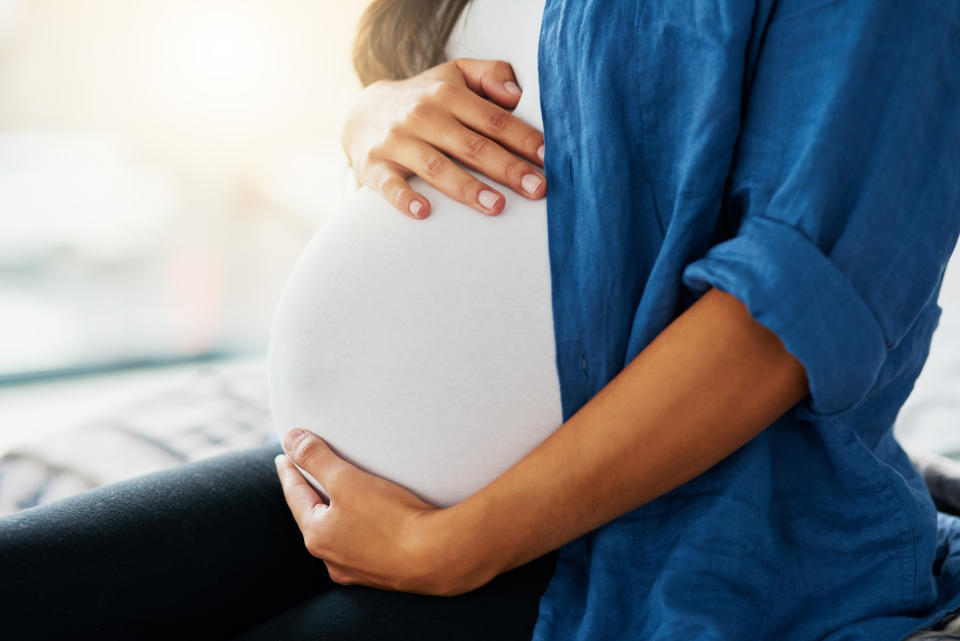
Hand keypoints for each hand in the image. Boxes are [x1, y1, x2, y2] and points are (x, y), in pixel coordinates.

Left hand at [275, 428, 490, 595]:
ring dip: (336, 515)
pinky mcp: (384, 574)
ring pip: (339, 534)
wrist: (437, 557)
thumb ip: (315, 457)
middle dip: (311, 494)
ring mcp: (357, 570)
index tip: (283, 457)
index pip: (295, 494)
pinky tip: (371, 526)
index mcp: (316, 534)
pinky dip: (360, 530)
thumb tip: (289, 438)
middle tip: (307, 475)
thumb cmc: (390, 517)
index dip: (289, 471)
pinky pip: (363, 546)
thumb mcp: (346, 480)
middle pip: (314, 516)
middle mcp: (331, 558)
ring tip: (340, 499)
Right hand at [341, 58, 546, 218]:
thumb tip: (517, 94)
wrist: (362, 113)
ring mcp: (398, 141)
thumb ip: (490, 75)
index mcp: (448, 94)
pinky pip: (390, 185)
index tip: (547, 158)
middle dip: (507, 168)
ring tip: (497, 207)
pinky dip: (405, 198)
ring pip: (437, 167)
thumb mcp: (455, 75)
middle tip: (537, 189)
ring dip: (468, 188)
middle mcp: (423, 115)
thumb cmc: (424, 99)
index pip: (493, 118)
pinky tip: (423, 212)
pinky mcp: (374, 166)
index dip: (522, 138)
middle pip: (472, 145)